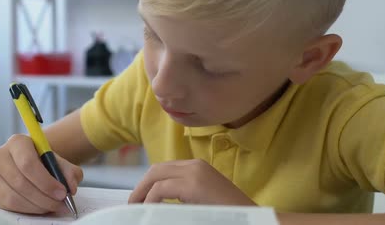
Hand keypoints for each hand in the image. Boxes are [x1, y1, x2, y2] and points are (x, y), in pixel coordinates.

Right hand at [0, 134, 83, 213]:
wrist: (32, 164)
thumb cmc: (46, 162)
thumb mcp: (61, 162)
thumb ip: (70, 172)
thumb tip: (71, 187)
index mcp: (17, 142)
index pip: (27, 163)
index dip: (46, 181)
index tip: (62, 192)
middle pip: (19, 182)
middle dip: (43, 197)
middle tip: (60, 203)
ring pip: (12, 197)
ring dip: (35, 206)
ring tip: (52, 206)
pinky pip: (6, 206)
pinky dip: (26, 210)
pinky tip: (40, 207)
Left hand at [128, 159, 255, 204]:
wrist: (252, 218)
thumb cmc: (230, 213)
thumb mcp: (203, 200)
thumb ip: (185, 195)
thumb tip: (160, 202)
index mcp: (198, 167)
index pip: (165, 169)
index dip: (149, 182)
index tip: (140, 198)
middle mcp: (195, 165)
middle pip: (157, 169)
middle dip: (141, 186)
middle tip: (132, 203)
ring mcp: (194, 172)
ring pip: (155, 175)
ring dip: (141, 192)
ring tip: (136, 207)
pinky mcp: (193, 185)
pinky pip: (161, 188)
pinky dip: (150, 199)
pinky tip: (149, 210)